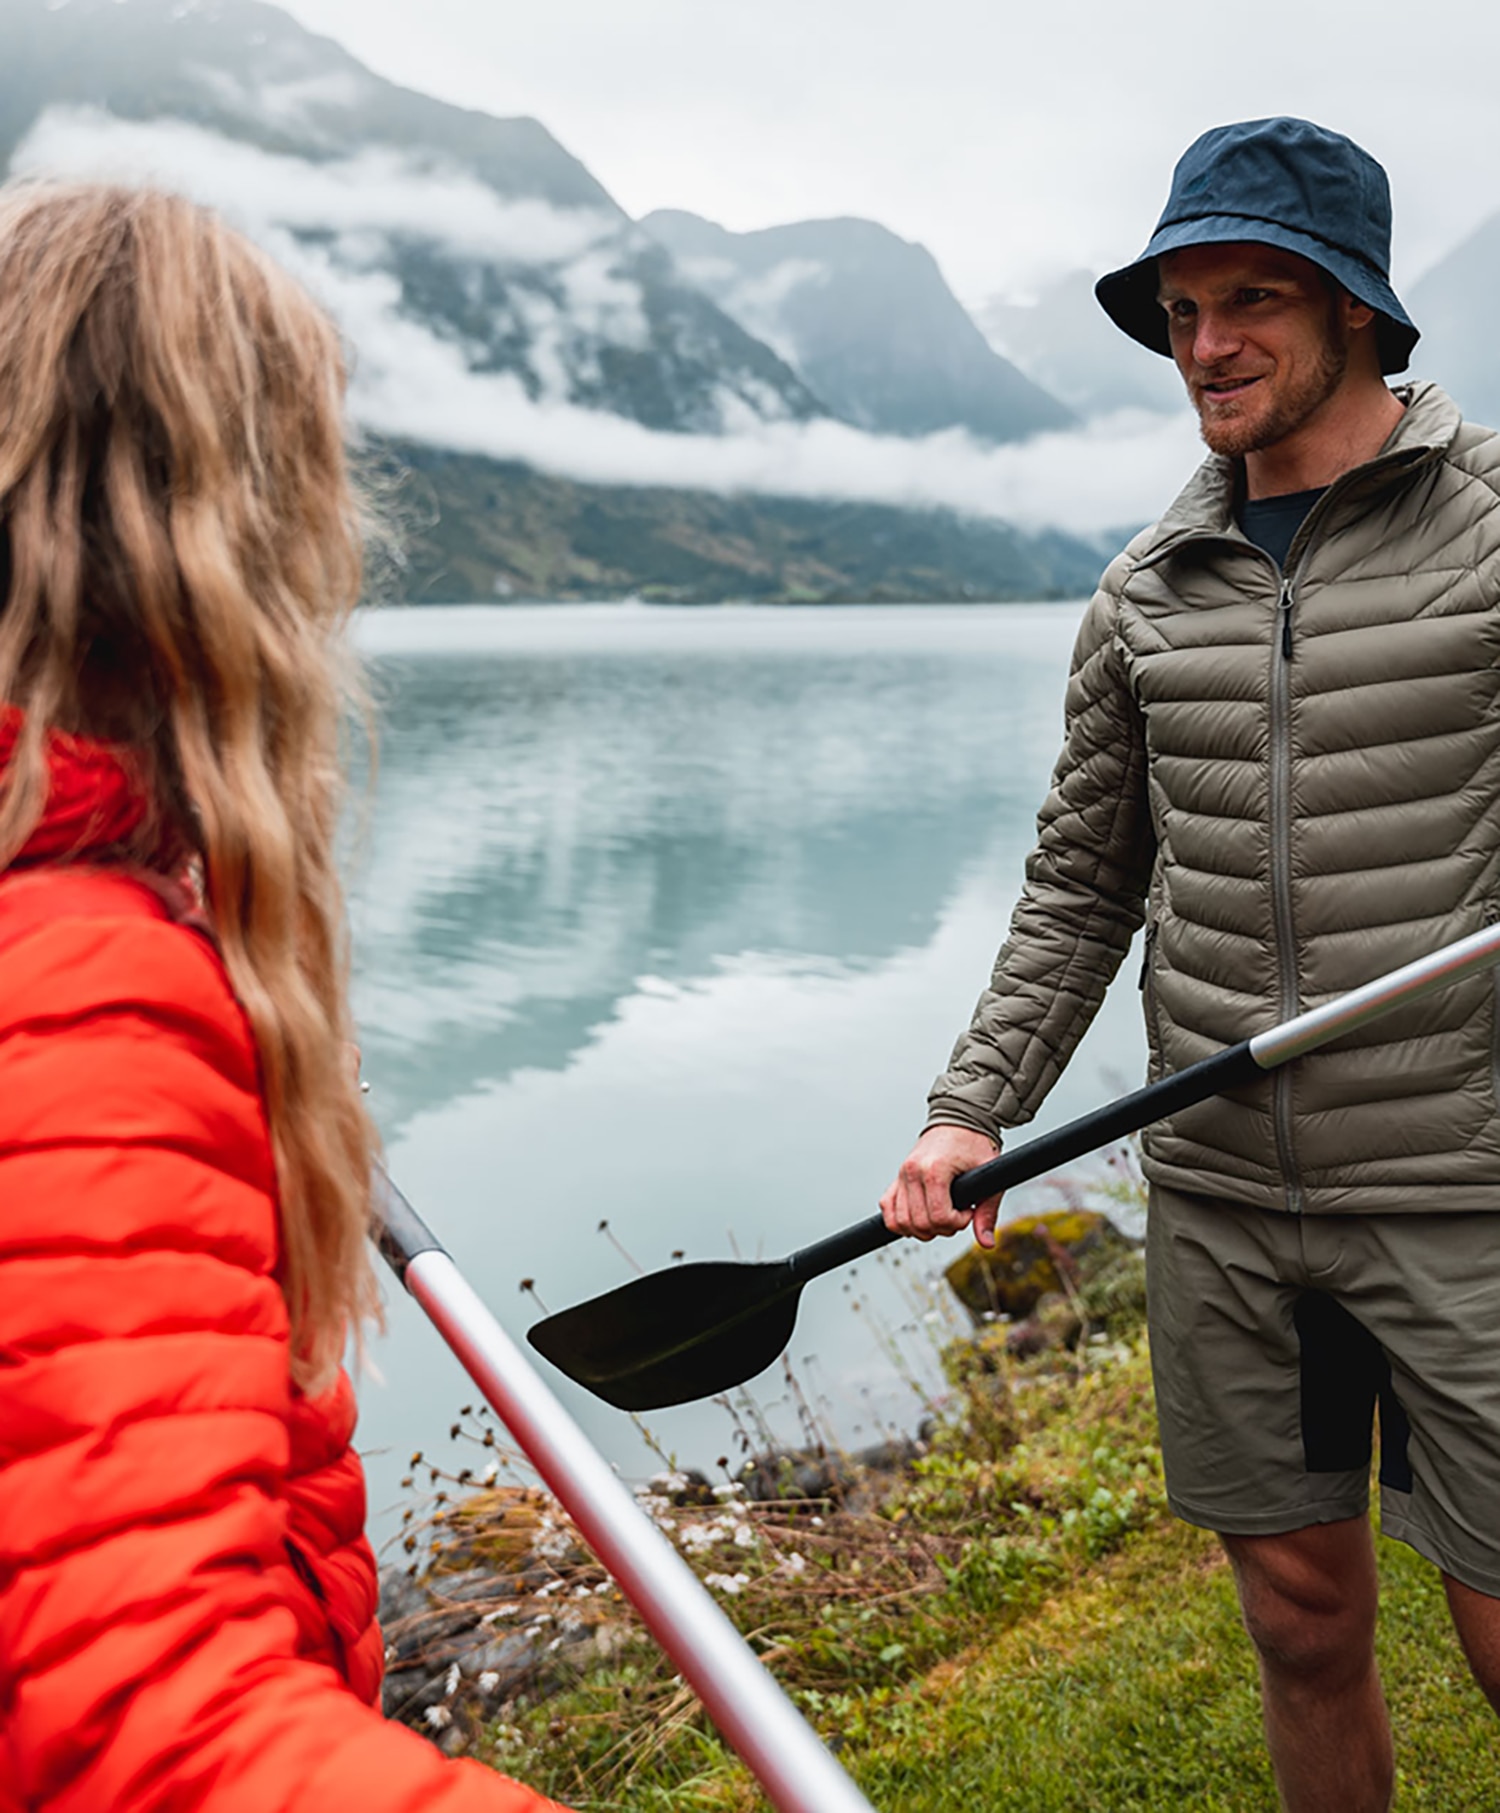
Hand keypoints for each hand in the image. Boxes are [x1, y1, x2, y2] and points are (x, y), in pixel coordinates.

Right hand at [880, 1125, 1003, 1247]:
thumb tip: (987, 1243)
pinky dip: (901, 1221)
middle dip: (942, 1228)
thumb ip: (988, 1211)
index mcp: (934, 1169)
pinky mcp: (896, 1178)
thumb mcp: (988, 1176)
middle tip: (958, 1215)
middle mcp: (911, 1172)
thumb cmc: (974, 1145)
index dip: (957, 1222)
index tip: (969, 1211)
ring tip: (941, 1216)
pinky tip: (922, 1216)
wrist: (958, 1120)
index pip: (939, 1216)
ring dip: (922, 1230)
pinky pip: (888, 1210)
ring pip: (900, 1222)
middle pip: (920, 1223)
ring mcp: (900, 1175)